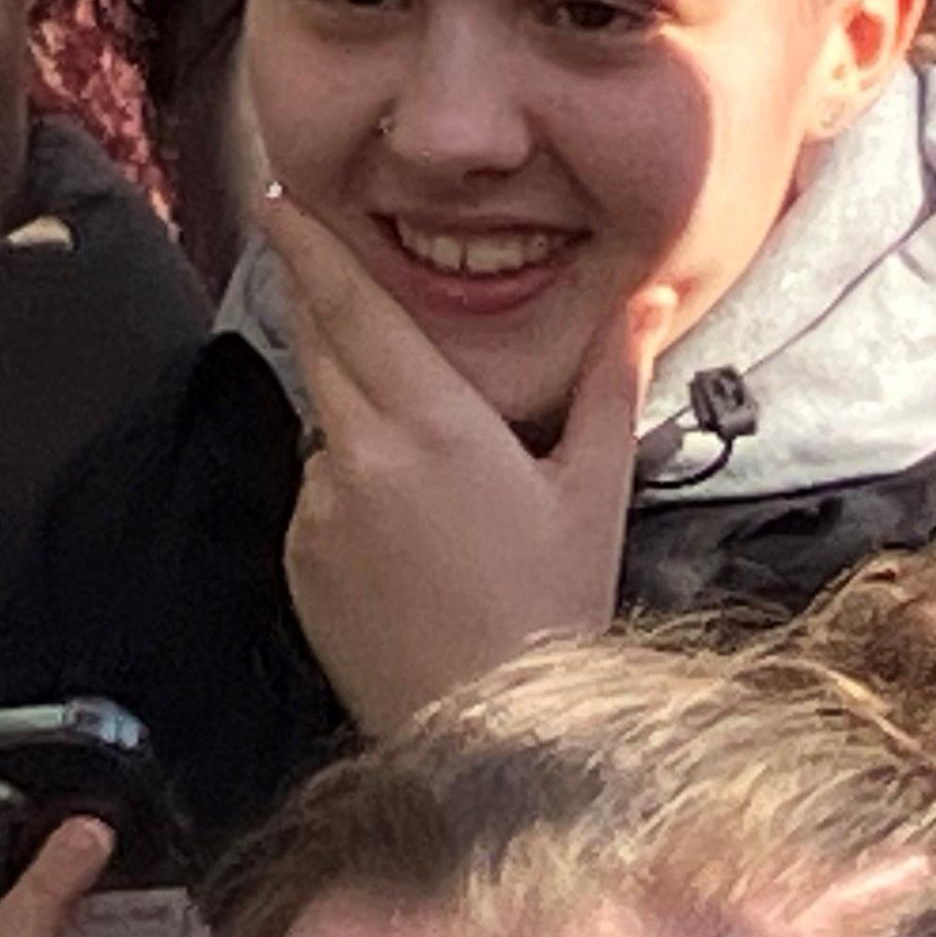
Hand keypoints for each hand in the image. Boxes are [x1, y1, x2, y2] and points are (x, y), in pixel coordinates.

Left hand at [262, 192, 669, 734]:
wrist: (491, 731)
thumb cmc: (556, 608)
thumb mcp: (596, 489)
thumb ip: (612, 381)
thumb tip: (649, 299)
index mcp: (434, 421)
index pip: (354, 308)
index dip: (314, 250)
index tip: (286, 205)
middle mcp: (360, 453)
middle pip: (321, 347)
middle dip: (318, 300)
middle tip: (319, 260)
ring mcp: (319, 510)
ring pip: (329, 426)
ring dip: (358, 418)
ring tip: (430, 481)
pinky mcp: (298, 561)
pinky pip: (319, 497)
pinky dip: (351, 494)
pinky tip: (410, 543)